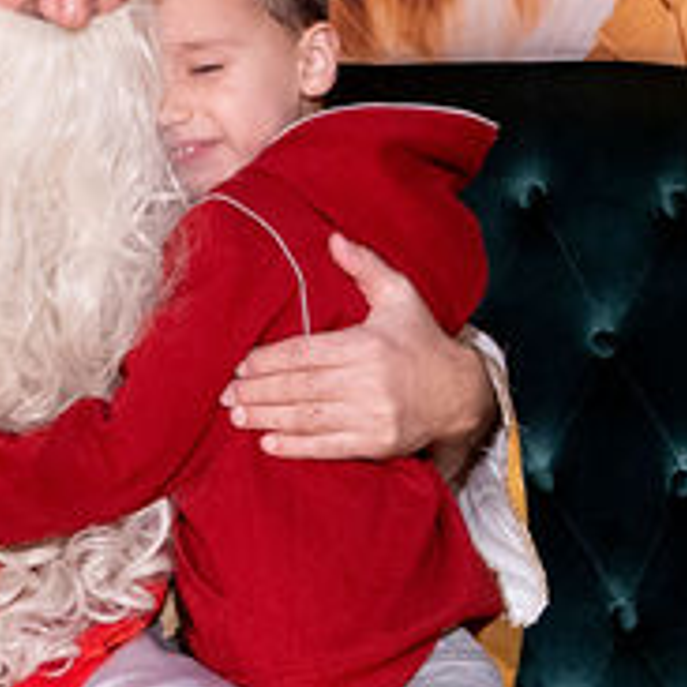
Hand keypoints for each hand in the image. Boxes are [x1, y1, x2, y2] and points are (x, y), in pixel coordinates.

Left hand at [221, 233, 496, 463]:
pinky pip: (329, 447)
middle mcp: (370, 382)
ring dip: (268, 418)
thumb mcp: (400, 295)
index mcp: (368, 345)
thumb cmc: (421, 340)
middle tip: (226, 393)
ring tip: (237, 416)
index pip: (305, 353)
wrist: (460, 392)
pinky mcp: (378, 444)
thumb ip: (365, 266)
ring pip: (308, 418)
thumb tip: (333, 238)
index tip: (241, 365)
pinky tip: (268, 443)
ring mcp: (375, 416)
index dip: (269, 361)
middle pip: (300, 387)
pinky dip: (296, 447)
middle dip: (259, 391)